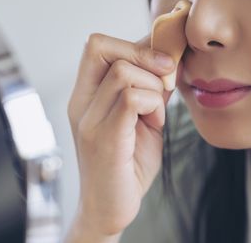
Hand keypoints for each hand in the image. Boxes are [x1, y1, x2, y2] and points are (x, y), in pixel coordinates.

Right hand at [67, 33, 176, 236]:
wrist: (111, 209)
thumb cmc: (127, 164)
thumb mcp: (143, 118)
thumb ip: (150, 89)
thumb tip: (168, 57)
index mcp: (86, 94)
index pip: (98, 45)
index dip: (135, 42)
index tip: (164, 56)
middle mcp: (81, 103)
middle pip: (101, 46)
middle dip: (143, 53)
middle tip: (166, 75)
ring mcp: (90, 120)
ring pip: (123, 72)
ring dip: (153, 86)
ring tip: (156, 112)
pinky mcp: (105, 139)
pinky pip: (132, 99)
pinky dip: (153, 104)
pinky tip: (155, 121)